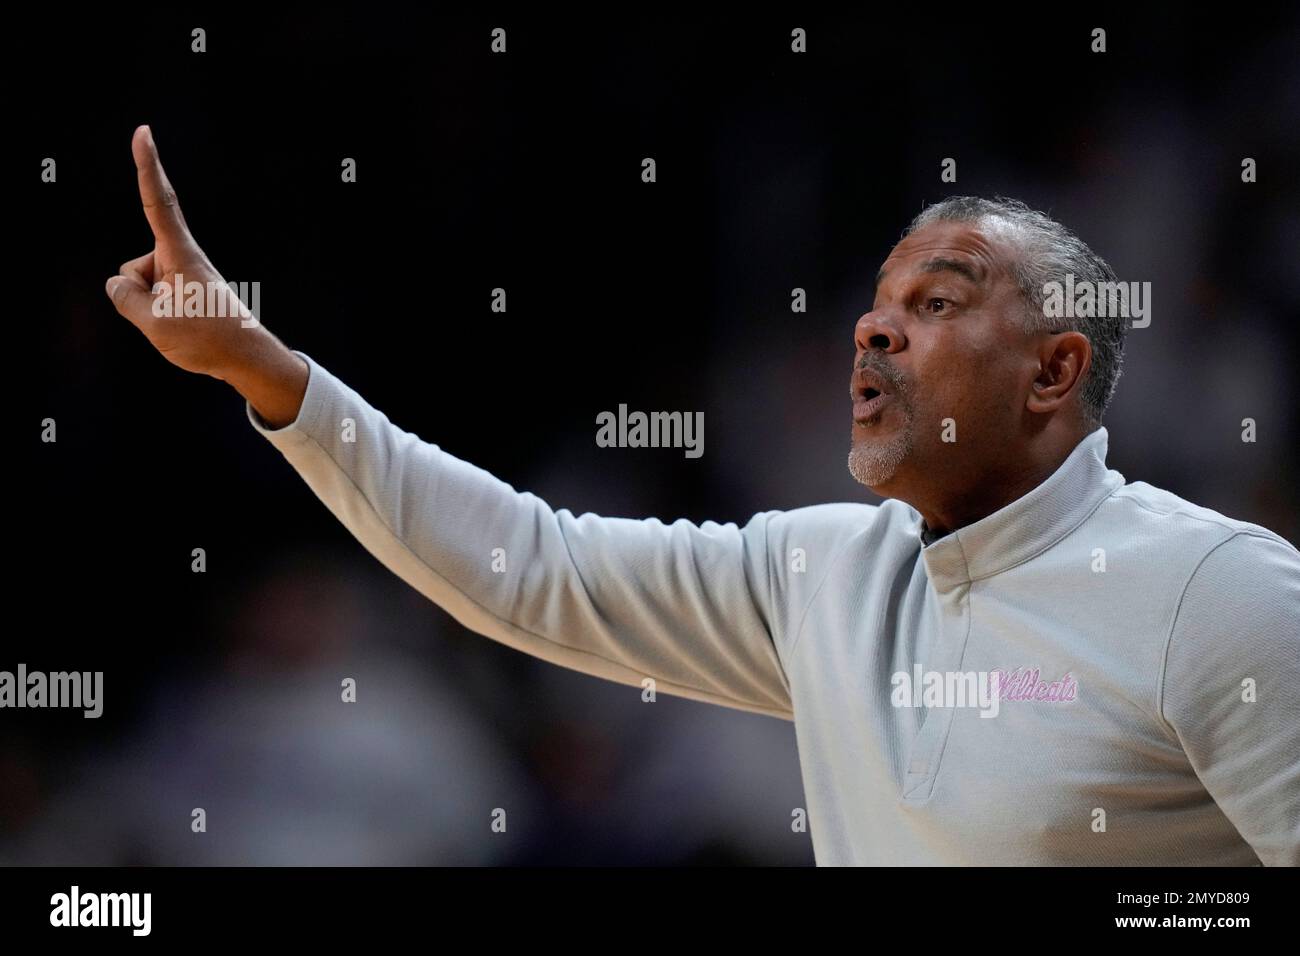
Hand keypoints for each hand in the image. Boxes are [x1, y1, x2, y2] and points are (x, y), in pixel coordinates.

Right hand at [105, 125, 254, 380]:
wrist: (248, 359)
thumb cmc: (207, 339)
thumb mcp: (154, 323)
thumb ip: (124, 298)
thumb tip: (118, 284)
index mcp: (181, 254)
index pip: (158, 202)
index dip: (147, 167)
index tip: (143, 132)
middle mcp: (183, 257)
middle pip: (134, 268)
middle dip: (139, 296)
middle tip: (180, 319)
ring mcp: (183, 275)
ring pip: (141, 286)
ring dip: (151, 308)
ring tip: (186, 324)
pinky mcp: (185, 289)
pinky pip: (153, 298)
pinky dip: (159, 314)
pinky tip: (184, 328)